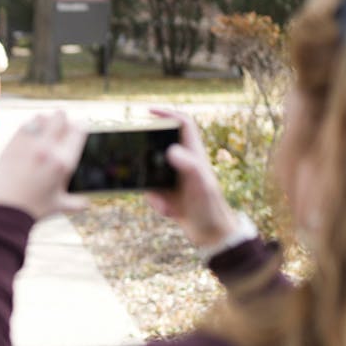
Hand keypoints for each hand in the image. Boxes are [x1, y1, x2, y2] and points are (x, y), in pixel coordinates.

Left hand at [0, 112, 88, 218]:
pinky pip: (25, 126)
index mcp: (64, 162)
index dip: (79, 127)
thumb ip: (75, 203)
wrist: (3, 212)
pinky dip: (30, 126)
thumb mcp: (58, 205)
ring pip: (41, 118)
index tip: (77, 127)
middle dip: (62, 119)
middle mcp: (47, 150)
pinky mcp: (12, 145)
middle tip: (61, 121)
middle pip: (60, 118)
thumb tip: (86, 205)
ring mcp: (28, 146)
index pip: (78, 130)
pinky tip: (31, 129)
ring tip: (46, 124)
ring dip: (45, 120)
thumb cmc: (33, 210)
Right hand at [143, 109, 239, 248]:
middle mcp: (184, 163)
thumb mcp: (200, 185)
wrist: (211, 233)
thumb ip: (189, 165)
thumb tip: (171, 149)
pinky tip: (168, 212)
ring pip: (151, 173)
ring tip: (164, 206)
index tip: (148, 112)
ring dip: (152, 191)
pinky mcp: (168, 193)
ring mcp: (175, 178)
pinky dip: (155, 203)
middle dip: (147, 155)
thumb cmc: (210, 207)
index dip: (167, 114)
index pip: (182, 124)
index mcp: (194, 155)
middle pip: (160, 146)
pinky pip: (151, 192)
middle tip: (134, 157)